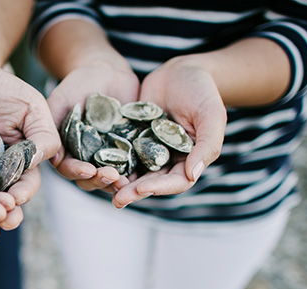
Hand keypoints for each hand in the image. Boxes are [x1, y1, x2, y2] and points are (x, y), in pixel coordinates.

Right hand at [46, 62, 139, 192]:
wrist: (107, 72)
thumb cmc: (78, 83)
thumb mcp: (60, 100)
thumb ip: (53, 125)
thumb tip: (53, 157)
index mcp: (67, 151)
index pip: (68, 168)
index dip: (77, 171)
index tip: (87, 170)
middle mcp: (86, 159)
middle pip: (90, 179)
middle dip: (100, 180)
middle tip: (112, 176)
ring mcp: (108, 157)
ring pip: (110, 178)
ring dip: (118, 183)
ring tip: (127, 182)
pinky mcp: (128, 151)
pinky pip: (133, 167)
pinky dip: (136, 173)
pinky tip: (143, 174)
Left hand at [114, 58, 225, 206]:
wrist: (180, 70)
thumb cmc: (202, 90)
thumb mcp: (211, 114)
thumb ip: (208, 144)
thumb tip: (193, 174)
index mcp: (188, 160)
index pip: (176, 182)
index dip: (159, 188)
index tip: (141, 189)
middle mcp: (168, 161)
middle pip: (151, 182)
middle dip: (134, 192)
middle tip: (117, 200)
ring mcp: (148, 151)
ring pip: (133, 172)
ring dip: (119, 182)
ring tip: (104, 185)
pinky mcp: (132, 140)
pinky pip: (119, 154)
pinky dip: (109, 161)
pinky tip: (94, 165)